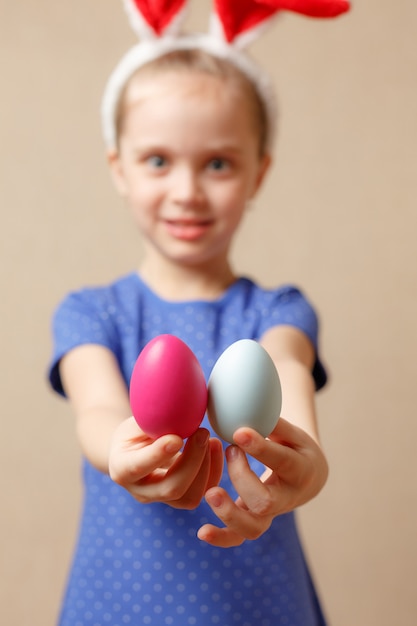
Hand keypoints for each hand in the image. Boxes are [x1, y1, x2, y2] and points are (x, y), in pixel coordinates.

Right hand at [109, 417, 223, 508]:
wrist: (133, 451)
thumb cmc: (134, 432)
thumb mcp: (136, 422)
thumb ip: (153, 420)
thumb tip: (178, 407)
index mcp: (122, 469)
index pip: (139, 466)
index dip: (159, 454)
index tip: (177, 438)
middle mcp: (141, 491)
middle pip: (171, 488)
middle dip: (192, 461)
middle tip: (202, 433)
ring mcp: (161, 499)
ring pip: (190, 497)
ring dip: (206, 468)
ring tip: (211, 440)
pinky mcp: (180, 499)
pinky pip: (203, 492)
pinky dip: (214, 471)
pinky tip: (215, 447)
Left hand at [198, 417, 327, 546]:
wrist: (309, 476)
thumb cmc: (294, 446)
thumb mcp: (291, 432)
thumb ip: (271, 422)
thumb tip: (245, 406)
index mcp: (301, 469)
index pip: (282, 461)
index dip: (260, 449)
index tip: (239, 432)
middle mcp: (289, 498)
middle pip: (265, 500)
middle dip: (241, 477)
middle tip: (230, 449)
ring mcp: (272, 514)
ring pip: (254, 527)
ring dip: (230, 512)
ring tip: (211, 492)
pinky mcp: (257, 522)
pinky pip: (240, 537)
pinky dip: (221, 537)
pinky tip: (202, 532)